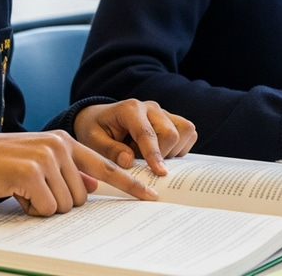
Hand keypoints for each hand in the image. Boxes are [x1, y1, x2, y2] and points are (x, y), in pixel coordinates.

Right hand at [0, 130, 157, 215]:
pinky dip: (31, 209)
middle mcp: (60, 145)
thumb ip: (68, 170)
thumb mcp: (40, 160)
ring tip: (22, 189)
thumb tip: (93, 186)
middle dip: (58, 202)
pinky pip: (46, 209)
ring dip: (43, 206)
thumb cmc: (3, 163)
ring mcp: (47, 157)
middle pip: (81, 197)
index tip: (152, 196)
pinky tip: (16, 193)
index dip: (129, 184)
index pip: (105, 166)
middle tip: (33, 190)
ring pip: (65, 206)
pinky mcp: (31, 172)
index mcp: (65, 141)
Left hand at [73, 99, 197, 174]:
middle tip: (141, 162)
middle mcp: (150, 107)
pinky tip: (161, 152)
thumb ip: (109, 151)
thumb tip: (129, 161)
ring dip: (173, 151)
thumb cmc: (95, 130)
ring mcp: (163, 112)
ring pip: (184, 131)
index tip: (160, 173)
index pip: (147, 133)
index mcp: (130, 109)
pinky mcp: (171, 119)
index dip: (154, 154)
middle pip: (171, 133)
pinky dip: (179, 147)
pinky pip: (188, 133)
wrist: (100, 119)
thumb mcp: (93, 141)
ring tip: (150, 156)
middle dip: (161, 155)